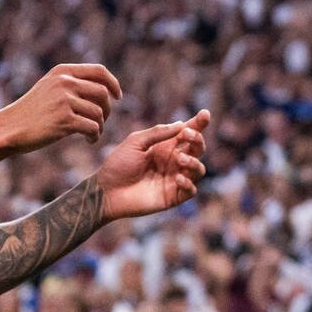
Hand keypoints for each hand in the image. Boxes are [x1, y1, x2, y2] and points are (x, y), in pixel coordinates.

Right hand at [0, 63, 120, 152]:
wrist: (8, 128)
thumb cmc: (31, 112)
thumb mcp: (49, 88)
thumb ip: (72, 83)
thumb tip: (105, 88)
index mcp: (62, 72)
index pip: (98, 71)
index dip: (113, 83)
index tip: (118, 96)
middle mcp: (64, 82)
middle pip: (102, 93)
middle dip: (107, 109)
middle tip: (101, 122)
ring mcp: (64, 101)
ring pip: (99, 112)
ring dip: (100, 126)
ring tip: (92, 134)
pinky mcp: (64, 120)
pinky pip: (92, 127)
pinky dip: (95, 136)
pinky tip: (89, 140)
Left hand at [95, 110, 210, 218]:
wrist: (106, 191)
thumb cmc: (118, 165)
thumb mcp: (135, 142)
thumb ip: (157, 133)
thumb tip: (181, 125)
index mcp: (166, 146)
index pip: (187, 133)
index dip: (198, 124)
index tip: (205, 114)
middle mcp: (174, 161)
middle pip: (197, 149)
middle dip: (197, 139)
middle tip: (187, 135)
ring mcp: (175, 179)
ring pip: (199, 169)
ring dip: (194, 162)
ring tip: (179, 160)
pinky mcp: (174, 197)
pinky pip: (192, 190)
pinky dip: (189, 183)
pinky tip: (177, 178)